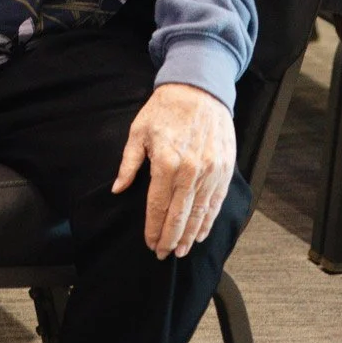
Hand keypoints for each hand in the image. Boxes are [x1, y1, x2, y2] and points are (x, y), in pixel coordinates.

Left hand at [112, 82, 235, 258]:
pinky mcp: (224, 169)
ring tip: (181, 250)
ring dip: (190, 235)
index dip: (152, 228)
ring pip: (199, 213)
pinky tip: (201, 233)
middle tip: (163, 254)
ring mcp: (210, 171)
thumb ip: (128, 163)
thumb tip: (117, 189)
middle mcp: (190, 171)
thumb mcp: (139, 131)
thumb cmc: (165, 109)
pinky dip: (209, 220)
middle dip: (170, 238)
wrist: (199, 88)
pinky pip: (216, 202)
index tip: (149, 243)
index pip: (158, 206)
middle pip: (179, 215)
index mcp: (166, 162)